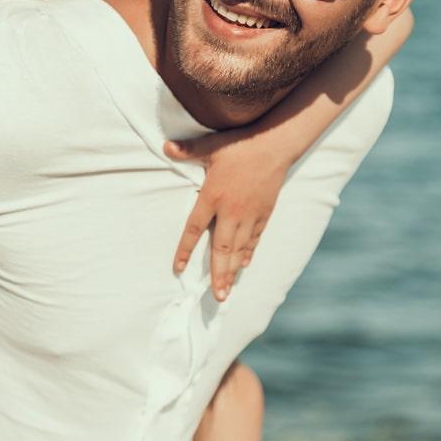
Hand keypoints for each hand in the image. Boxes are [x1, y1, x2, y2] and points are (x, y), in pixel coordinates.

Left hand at [165, 131, 289, 301]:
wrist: (275, 144)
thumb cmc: (240, 145)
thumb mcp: (211, 146)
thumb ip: (188, 150)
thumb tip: (165, 146)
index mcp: (213, 196)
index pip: (194, 229)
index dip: (185, 250)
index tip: (178, 268)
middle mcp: (231, 211)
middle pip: (221, 248)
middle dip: (218, 273)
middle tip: (216, 296)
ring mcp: (250, 214)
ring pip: (239, 247)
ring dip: (232, 269)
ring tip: (227, 290)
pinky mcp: (264, 212)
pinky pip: (255, 237)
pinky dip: (248, 252)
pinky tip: (243, 264)